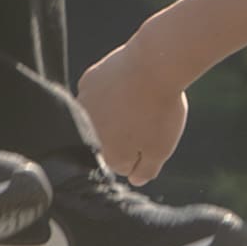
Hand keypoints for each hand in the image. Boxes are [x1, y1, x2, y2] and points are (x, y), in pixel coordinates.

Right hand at [72, 47, 187, 183]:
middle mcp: (89, 134)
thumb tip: (135, 180)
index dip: (141, 150)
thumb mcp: (161, 149)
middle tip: (146, 115)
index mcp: (109, 155)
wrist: (155, 65)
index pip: (122, 164)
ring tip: (138, 98)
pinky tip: (127, 82)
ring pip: (100, 116)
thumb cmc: (160, 110)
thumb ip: (145, 171)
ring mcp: (84, 106)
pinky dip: (110, 90)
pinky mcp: (87, 82)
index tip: (152, 133)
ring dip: (114, 112)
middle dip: (124, 133)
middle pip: (108, 141)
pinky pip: (98, 92)